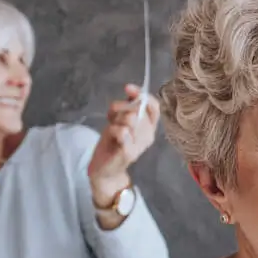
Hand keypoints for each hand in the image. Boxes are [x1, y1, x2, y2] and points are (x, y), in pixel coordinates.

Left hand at [87, 85, 160, 202]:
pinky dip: (113, 130)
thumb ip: (126, 105)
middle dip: (120, 110)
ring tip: (112, 131)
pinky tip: (111, 138)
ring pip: (129, 119)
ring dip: (115, 121)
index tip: (127, 89)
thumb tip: (130, 89)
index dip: (142, 95)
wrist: (104, 168)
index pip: (154, 105)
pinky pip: (122, 131)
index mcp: (149, 126)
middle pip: (136, 110)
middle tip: (114, 121)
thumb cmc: (113, 141)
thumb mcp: (119, 119)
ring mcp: (140, 145)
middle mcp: (148, 135)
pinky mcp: (130, 152)